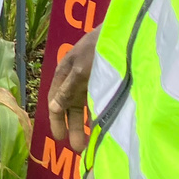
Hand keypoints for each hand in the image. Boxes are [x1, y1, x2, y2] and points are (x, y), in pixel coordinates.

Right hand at [49, 27, 98, 151]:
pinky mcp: (107, 81)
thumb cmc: (98, 47)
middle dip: (72, 127)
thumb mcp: (80, 70)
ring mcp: (92, 80)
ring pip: (84, 106)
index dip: (56, 120)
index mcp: (64, 74)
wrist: (124, 31)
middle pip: (69, 107)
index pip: (54, 101)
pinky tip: (104, 125)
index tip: (59, 139)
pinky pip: (99, 102)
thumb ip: (68, 90)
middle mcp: (75, 79)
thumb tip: (53, 108)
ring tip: (91, 141)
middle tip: (77, 148)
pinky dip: (98, 114)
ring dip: (85, 123)